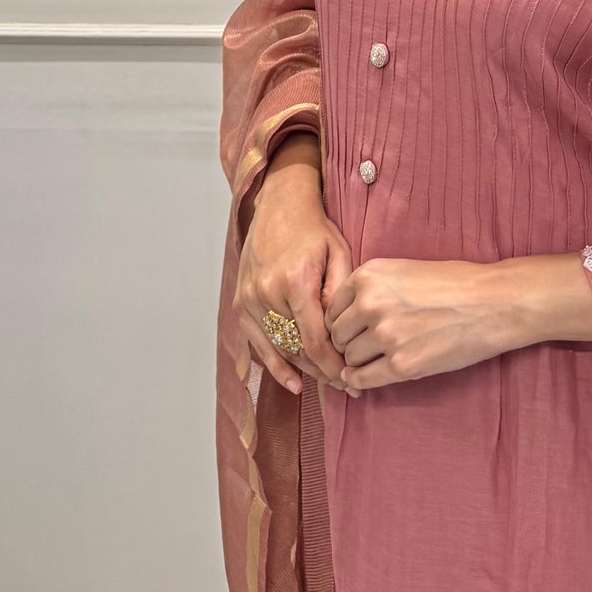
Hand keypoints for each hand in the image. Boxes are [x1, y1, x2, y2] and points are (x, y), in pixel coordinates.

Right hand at [234, 161, 359, 398]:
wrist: (280, 206)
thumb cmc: (315, 229)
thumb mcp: (339, 253)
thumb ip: (341, 292)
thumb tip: (344, 330)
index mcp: (295, 281)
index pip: (314, 338)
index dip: (332, 364)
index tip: (350, 378)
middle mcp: (267, 293)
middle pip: (296, 348)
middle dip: (323, 370)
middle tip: (347, 385)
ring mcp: (250, 299)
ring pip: (278, 347)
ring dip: (303, 369)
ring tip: (327, 384)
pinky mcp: (241, 303)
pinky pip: (258, 342)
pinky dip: (274, 363)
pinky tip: (292, 382)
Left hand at [324, 258, 514, 390]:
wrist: (492, 302)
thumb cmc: (454, 283)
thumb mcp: (405, 270)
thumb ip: (373, 288)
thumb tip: (346, 316)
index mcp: (370, 275)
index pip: (333, 306)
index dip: (341, 320)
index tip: (352, 328)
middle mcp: (371, 303)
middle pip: (337, 334)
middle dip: (347, 342)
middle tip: (363, 345)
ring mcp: (385, 336)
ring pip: (349, 357)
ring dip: (357, 360)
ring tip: (374, 357)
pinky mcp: (401, 365)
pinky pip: (362, 378)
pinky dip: (359, 380)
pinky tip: (366, 375)